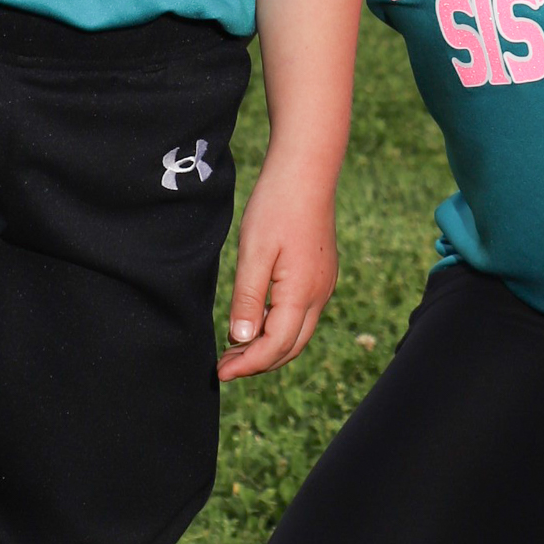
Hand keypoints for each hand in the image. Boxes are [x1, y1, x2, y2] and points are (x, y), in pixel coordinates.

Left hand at [218, 147, 338, 380]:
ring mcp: (323, 284)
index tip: (219, 373)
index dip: (247, 365)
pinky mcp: (320, 274)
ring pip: (297, 333)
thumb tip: (240, 340)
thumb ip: (247, 299)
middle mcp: (319, 293)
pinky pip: (301, 314)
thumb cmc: (277, 206)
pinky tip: (254, 321)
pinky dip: (277, 328)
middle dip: (258, 363)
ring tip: (234, 349)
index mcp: (302, 291)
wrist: (307, 170)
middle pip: (290, 347)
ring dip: (267, 347)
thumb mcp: (254, 252)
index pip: (275, 346)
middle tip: (224, 367)